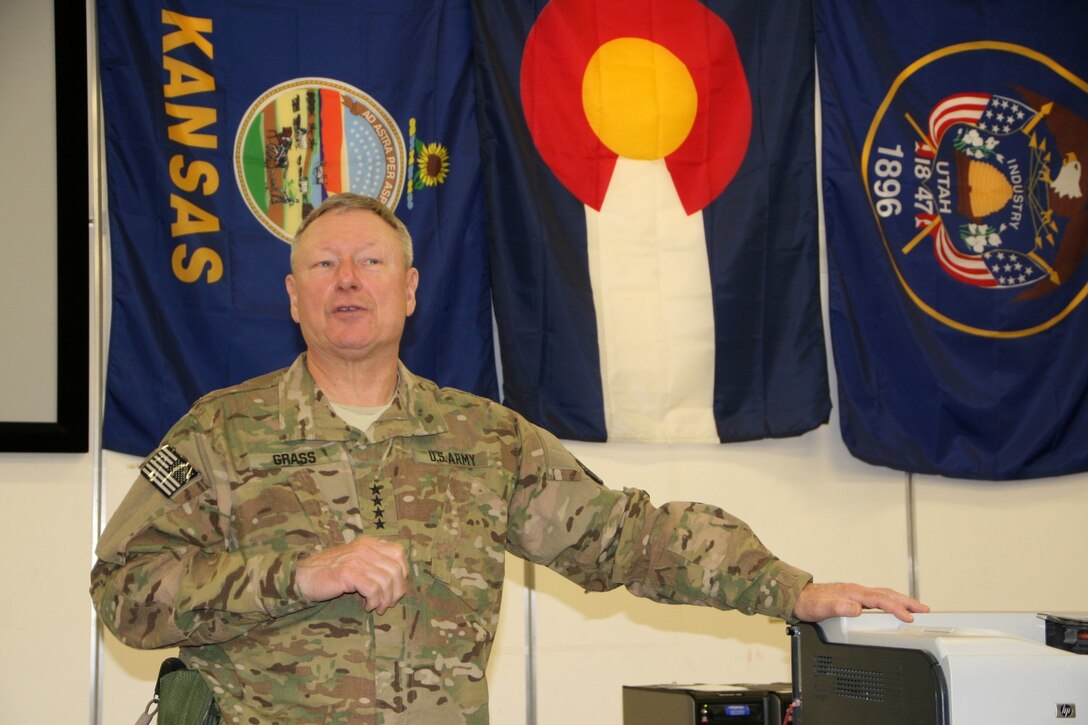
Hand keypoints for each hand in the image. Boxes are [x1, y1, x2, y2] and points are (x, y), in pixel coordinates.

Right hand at [295, 536, 407, 614]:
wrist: (303, 577)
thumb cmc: (329, 572)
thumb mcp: (354, 560)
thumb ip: (373, 562)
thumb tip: (398, 578)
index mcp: (369, 543)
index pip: (399, 553)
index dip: (403, 573)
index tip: (395, 588)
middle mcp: (365, 548)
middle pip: (396, 569)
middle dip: (397, 591)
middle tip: (388, 604)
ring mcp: (356, 559)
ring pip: (387, 581)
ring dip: (385, 599)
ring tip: (377, 608)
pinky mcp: (348, 573)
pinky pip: (373, 589)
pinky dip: (374, 601)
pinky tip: (366, 606)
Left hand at [792, 582, 928, 622]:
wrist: (796, 597)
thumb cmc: (808, 603)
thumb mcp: (821, 608)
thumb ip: (838, 608)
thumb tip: (856, 609)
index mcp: (852, 592)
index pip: (880, 600)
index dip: (896, 608)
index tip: (909, 617)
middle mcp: (856, 591)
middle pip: (887, 594)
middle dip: (907, 601)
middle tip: (924, 609)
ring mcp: (855, 593)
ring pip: (883, 595)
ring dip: (900, 601)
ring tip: (915, 609)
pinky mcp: (853, 597)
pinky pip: (876, 598)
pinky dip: (889, 602)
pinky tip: (891, 608)